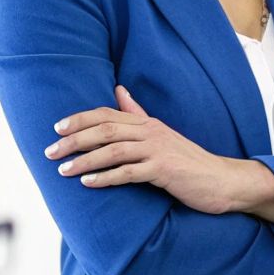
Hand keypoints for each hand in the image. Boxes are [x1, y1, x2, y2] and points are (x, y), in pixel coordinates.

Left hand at [45, 86, 269, 215]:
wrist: (222, 180)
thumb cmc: (188, 162)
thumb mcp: (162, 134)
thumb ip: (138, 114)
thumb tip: (119, 90)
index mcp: (148, 123)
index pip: (107, 114)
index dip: (80, 119)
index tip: (56, 128)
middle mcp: (151, 132)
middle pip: (105, 129)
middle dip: (74, 140)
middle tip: (50, 152)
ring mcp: (159, 150)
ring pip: (113, 150)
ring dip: (85, 160)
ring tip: (63, 171)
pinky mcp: (165, 170)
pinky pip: (130, 172)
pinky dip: (106, 178)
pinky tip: (89, 183)